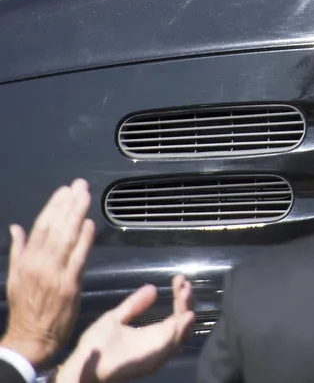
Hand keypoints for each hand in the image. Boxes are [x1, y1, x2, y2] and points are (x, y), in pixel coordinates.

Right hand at [1, 180, 95, 368]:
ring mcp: (55, 274)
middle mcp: (39, 265)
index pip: (40, 226)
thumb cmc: (24, 307)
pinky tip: (90, 224)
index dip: (53, 206)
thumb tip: (16, 227)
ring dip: (77, 215)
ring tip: (85, 196)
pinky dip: (84, 240)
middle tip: (80, 185)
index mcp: (25, 261)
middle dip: (68, 204)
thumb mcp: (14, 277)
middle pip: (55, 228)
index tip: (64, 190)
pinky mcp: (70, 286)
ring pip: (66, 238)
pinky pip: (78, 258)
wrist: (31, 338)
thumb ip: (18, 250)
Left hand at [56, 276, 194, 382]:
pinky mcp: (152, 360)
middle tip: (184, 284)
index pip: (177, 315)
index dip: (181, 297)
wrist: (83, 362)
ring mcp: (157, 353)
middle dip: (188, 302)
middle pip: (185, 323)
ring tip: (185, 293)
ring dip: (187, 312)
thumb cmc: (96, 344)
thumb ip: (134, 305)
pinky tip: (187, 315)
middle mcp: (160, 344)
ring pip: (183, 332)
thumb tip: (154, 288)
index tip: (179, 279)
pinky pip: (172, 345)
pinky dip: (182, 330)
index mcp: (154, 334)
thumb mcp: (116, 318)